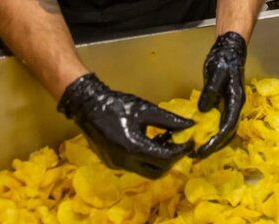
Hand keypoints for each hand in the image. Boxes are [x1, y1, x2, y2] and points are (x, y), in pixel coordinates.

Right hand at [57, 73, 193, 178]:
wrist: (88, 106)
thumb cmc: (117, 105)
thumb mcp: (146, 110)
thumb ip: (169, 120)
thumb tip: (190, 126)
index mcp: (133, 148)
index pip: (166, 158)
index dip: (181, 151)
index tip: (190, 142)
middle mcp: (124, 162)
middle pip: (157, 172)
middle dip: (171, 160)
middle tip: (179, 144)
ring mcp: (116, 164)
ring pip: (146, 170)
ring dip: (158, 159)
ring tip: (164, 139)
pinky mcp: (111, 163)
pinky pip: (134, 166)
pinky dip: (146, 158)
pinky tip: (149, 141)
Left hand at [195, 31, 247, 158]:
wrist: (230, 50)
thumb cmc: (224, 60)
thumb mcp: (216, 72)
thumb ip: (211, 90)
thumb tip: (203, 110)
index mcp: (236, 100)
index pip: (228, 126)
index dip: (216, 141)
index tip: (203, 150)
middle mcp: (235, 106)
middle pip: (228, 133)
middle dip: (214, 146)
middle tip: (196, 156)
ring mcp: (230, 106)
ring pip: (225, 130)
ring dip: (213, 142)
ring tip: (197, 151)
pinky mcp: (224, 104)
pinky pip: (219, 123)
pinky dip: (211, 133)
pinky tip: (199, 136)